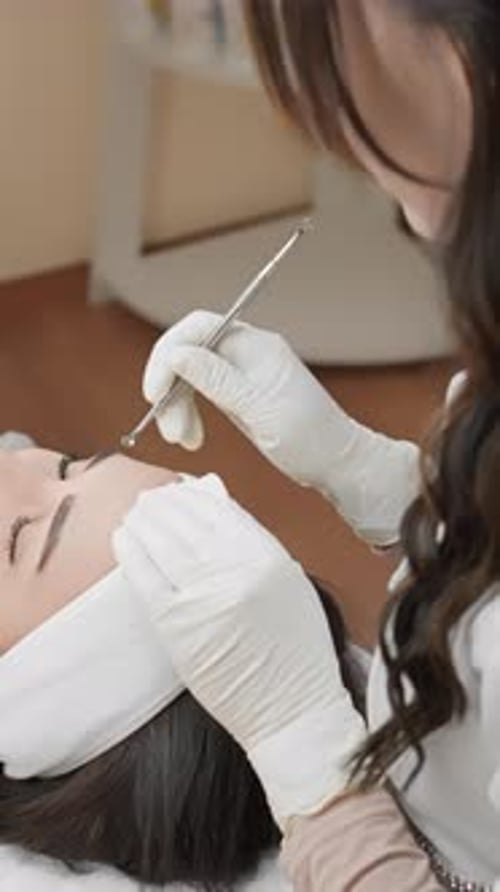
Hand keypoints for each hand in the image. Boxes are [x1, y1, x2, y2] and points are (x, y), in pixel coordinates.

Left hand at [114, 474, 365, 826]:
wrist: (291, 710)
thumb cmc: (297, 650)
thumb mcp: (291, 583)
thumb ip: (257, 543)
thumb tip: (218, 505)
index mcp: (267, 557)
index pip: (219, 510)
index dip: (194, 496)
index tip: (181, 490)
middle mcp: (234, 570)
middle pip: (186, 521)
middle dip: (164, 504)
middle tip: (150, 498)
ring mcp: (202, 597)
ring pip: (162, 543)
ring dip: (144, 521)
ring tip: (135, 513)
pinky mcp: (176, 626)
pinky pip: (145, 578)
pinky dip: (131, 552)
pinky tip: (123, 538)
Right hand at [143, 311, 359, 488]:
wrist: (336, 462)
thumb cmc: (309, 437)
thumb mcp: (260, 411)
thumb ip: (216, 380)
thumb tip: (176, 354)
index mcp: (256, 346)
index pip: (197, 328)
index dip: (168, 355)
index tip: (154, 393)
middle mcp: (247, 352)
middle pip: (189, 352)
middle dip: (171, 389)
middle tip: (170, 431)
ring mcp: (241, 372)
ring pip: (190, 375)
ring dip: (177, 406)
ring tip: (183, 440)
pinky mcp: (238, 393)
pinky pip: (201, 392)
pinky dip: (189, 412)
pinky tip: (191, 437)